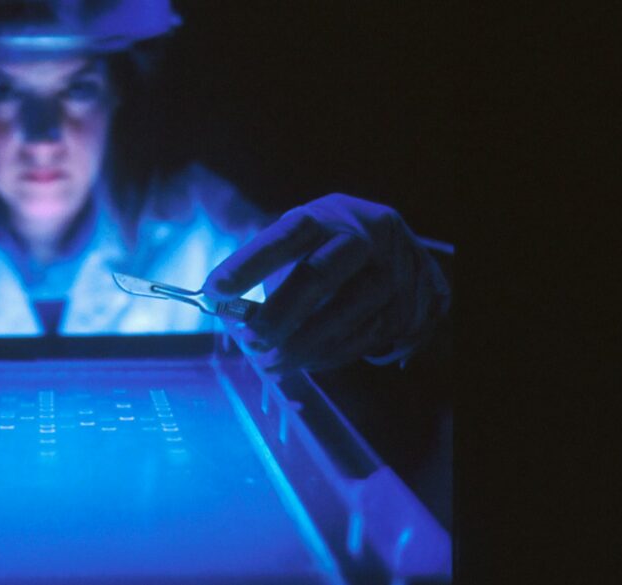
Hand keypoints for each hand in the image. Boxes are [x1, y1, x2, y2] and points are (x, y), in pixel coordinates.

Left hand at [204, 194, 449, 370]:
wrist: (407, 256)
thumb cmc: (331, 250)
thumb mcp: (302, 244)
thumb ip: (267, 272)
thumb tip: (229, 313)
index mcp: (327, 216)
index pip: (284, 236)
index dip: (247, 264)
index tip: (214, 291)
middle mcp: (364, 237)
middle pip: (318, 276)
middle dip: (278, 316)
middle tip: (250, 342)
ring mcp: (391, 272)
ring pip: (342, 315)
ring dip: (300, 346)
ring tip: (270, 362)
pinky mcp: (406, 308)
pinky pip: (360, 339)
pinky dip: (326, 355)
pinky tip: (304, 361)